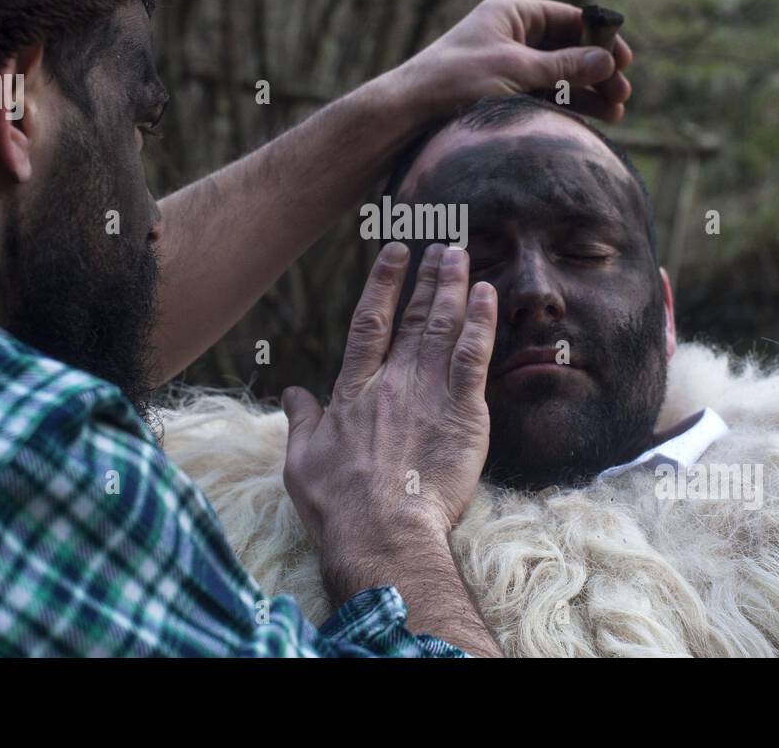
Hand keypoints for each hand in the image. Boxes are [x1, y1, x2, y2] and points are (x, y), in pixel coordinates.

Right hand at [281, 242, 496, 585]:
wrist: (381, 532)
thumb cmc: (337, 504)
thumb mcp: (301, 460)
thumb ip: (301, 420)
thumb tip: (291, 395)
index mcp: (354, 390)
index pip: (369, 322)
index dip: (383, 284)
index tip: (395, 252)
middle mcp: (392, 382)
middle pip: (413, 318)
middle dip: (427, 278)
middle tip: (442, 246)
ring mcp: (428, 393)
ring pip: (443, 327)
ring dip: (453, 288)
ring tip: (460, 255)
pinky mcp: (463, 413)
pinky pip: (473, 358)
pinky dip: (481, 323)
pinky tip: (487, 295)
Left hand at [385, 0, 633, 123]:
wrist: (409, 113)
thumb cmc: (456, 81)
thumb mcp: (516, 71)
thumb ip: (563, 66)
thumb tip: (606, 60)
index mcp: (511, 14)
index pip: (567, 19)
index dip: (599, 38)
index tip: (624, 60)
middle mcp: (511, 36)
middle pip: (567, 49)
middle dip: (597, 71)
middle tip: (623, 94)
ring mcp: (507, 66)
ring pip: (558, 76)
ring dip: (587, 92)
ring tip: (615, 114)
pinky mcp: (502, 94)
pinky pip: (543, 96)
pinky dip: (566, 106)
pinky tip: (589, 120)